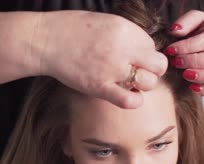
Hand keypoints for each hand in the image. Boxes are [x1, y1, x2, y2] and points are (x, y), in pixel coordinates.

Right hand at [39, 11, 167, 108]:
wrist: (45, 40)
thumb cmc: (72, 29)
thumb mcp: (106, 22)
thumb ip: (126, 35)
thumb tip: (142, 49)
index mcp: (125, 30)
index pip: (152, 46)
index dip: (144, 53)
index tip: (133, 57)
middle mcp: (123, 49)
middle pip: (159, 65)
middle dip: (152, 70)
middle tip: (138, 72)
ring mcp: (112, 70)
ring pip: (149, 83)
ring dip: (142, 85)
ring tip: (129, 82)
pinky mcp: (100, 87)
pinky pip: (130, 100)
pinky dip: (134, 101)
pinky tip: (127, 95)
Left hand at [165, 10, 203, 97]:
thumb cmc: (202, 30)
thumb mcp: (195, 20)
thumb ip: (185, 22)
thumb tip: (175, 31)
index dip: (187, 47)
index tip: (170, 50)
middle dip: (195, 62)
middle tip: (176, 63)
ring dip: (203, 78)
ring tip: (185, 75)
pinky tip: (193, 87)